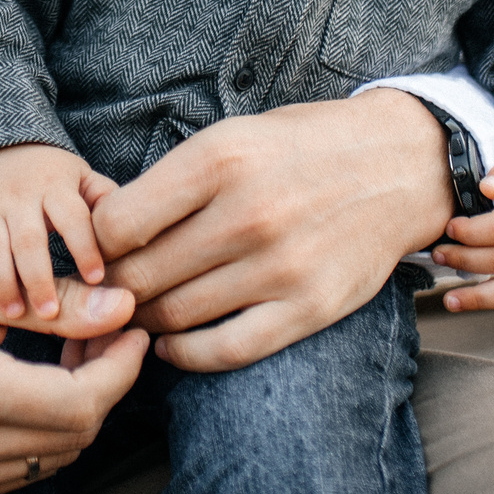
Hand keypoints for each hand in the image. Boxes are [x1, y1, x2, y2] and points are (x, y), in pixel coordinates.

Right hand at [0, 142, 119, 321]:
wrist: (4, 145)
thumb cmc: (55, 176)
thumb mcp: (84, 179)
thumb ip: (106, 205)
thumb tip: (134, 239)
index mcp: (56, 187)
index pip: (72, 215)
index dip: (85, 246)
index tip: (97, 278)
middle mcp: (20, 197)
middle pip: (29, 238)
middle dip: (40, 276)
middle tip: (52, 314)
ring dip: (0, 279)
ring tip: (13, 312)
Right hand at [0, 256, 149, 493]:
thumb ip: (51, 301)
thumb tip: (125, 310)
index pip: (82, 403)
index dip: (121, 368)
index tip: (132, 328)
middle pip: (77, 434)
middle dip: (106, 383)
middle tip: (104, 331)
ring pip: (56, 457)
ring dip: (80, 408)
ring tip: (73, 350)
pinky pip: (24, 469)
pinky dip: (46, 431)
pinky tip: (39, 383)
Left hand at [88, 90, 453, 372]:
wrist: (399, 166)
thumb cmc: (301, 148)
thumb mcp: (231, 137)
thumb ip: (170, 183)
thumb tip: (102, 230)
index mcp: (218, 160)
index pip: (116, 225)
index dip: (94, 245)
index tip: (98, 250)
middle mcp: (247, 214)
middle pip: (140, 276)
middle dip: (112, 290)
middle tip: (108, 292)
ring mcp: (280, 266)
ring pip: (174, 316)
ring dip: (144, 322)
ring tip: (138, 312)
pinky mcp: (308, 307)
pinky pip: (224, 350)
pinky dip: (185, 355)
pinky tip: (173, 344)